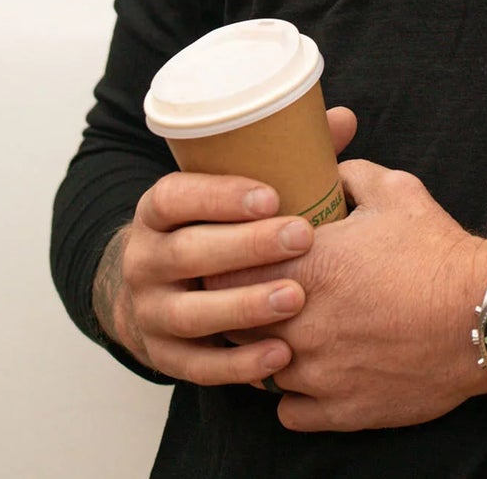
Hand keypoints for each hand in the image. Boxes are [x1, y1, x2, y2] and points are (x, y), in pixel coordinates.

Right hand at [95, 106, 357, 385]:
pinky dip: (238, 364)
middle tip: (301, 238)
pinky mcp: (164, 357)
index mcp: (156, 212)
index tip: (271, 195)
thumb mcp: (224, 190)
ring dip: (245, 306)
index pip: (172, 198)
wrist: (149, 288)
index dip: (218, 196)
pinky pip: (198, 367)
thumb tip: (342, 119)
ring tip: (296, 297)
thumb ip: (280, 157)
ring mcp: (150, 312)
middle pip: (186, 254)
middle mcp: (144, 260)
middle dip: (245, 247)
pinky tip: (280, 355)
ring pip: (191, 313)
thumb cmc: (208, 226)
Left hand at [210, 158, 486, 430]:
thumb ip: (349, 174)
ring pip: (258, 370)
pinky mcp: (343, 410)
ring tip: (283, 333)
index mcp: (308, 268)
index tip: (234, 259)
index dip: (226, 265)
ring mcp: (321, 374)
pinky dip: (292, 395)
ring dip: (264, 351)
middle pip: (236, 324)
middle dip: (240, 308)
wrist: (484, 314)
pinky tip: (309, 372)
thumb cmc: (438, 251)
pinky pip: (289, 413)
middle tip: (255, 295)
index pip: (227, 273)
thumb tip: (328, 167)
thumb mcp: (394, 191)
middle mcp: (304, 325)